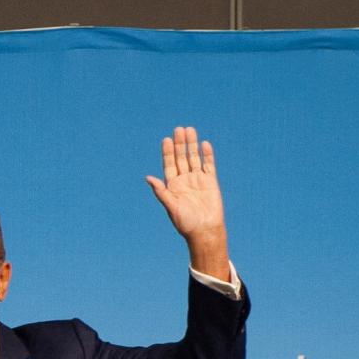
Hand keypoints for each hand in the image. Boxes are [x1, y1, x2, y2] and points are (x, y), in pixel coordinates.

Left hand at [144, 127, 229, 275]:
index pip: (168, 164)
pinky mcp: (210, 182)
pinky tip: (204, 144)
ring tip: (189, 130)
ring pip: (194, 158)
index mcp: (172, 185)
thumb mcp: (170, 206)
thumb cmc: (185, 222)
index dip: (167, 152)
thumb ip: (161, 191)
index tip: (165, 139)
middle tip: (178, 129)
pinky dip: (207, 155)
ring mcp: (197, 180)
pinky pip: (209, 165)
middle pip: (180, 158)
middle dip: (179, 144)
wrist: (204, 230)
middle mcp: (184, 180)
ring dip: (191, 145)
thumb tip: (148, 177)